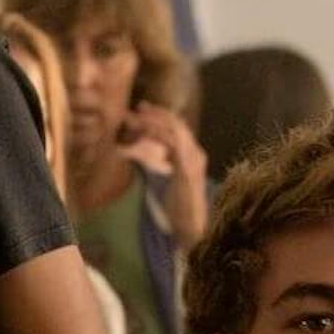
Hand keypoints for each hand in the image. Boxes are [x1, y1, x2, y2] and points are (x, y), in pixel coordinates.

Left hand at [116, 103, 207, 243]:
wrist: (191, 226)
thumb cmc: (178, 208)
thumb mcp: (172, 181)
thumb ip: (167, 165)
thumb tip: (152, 154)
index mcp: (193, 155)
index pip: (179, 128)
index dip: (162, 117)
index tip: (143, 111)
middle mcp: (196, 154)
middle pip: (178, 124)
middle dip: (157, 113)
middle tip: (138, 107)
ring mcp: (193, 160)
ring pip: (175, 130)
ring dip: (155, 121)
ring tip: (137, 117)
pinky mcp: (187, 169)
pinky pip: (173, 145)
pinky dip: (158, 135)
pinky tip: (144, 133)